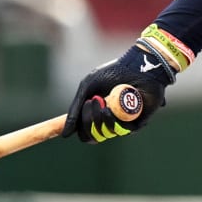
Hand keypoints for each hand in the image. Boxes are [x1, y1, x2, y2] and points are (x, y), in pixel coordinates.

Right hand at [63, 28, 183, 142]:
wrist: (135, 66)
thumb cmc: (112, 73)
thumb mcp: (87, 88)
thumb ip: (75, 110)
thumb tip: (65, 135)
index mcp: (97, 114)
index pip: (85, 133)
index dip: (79, 127)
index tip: (79, 111)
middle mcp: (110, 122)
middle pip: (92, 136)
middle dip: (87, 121)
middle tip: (91, 101)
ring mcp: (123, 123)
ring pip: (105, 134)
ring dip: (98, 118)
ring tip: (101, 101)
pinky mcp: (137, 122)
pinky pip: (122, 130)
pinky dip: (112, 120)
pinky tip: (109, 108)